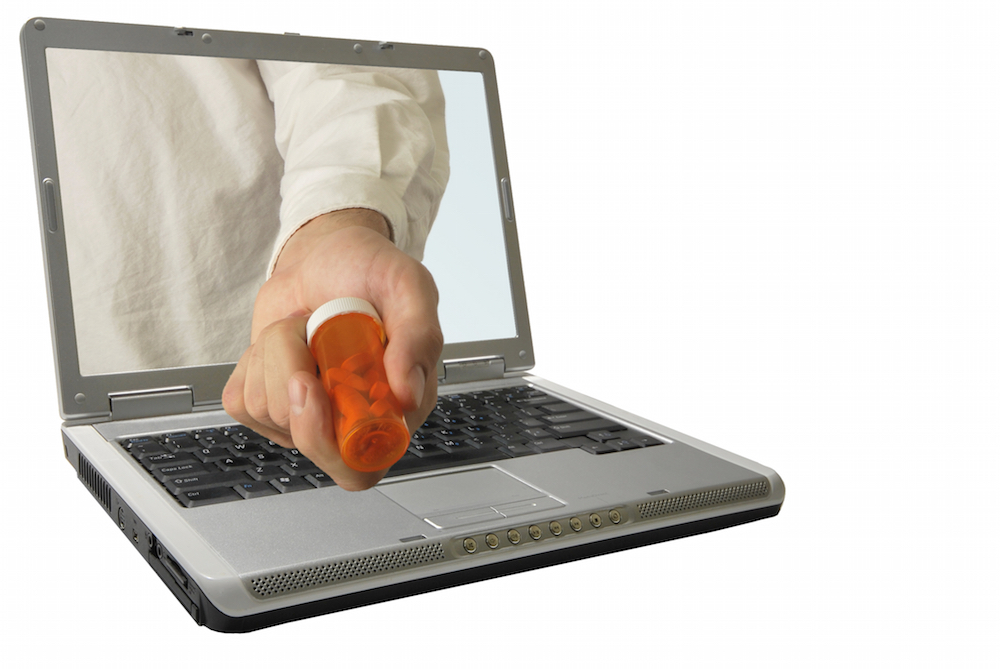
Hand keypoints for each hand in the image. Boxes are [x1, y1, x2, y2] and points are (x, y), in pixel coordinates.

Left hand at [222, 209, 442, 489]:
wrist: (324, 254)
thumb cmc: (369, 271)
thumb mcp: (409, 286)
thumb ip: (419, 337)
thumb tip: (408, 393)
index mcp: (394, 407)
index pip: (361, 468)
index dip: (332, 443)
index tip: (321, 389)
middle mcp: (348, 417)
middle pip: (310, 448)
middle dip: (295, 394)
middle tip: (306, 340)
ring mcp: (305, 412)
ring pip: (270, 413)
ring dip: (279, 354)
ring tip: (307, 326)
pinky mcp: (266, 398)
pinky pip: (242, 399)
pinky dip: (254, 361)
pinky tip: (284, 340)